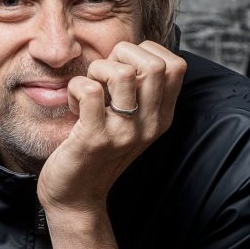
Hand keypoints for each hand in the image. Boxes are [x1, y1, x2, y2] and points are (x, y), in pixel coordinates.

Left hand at [37, 40, 184, 215]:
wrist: (76, 198)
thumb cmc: (97, 153)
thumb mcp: (129, 123)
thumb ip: (138, 93)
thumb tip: (132, 50)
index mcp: (162, 118)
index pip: (176, 65)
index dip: (146, 52)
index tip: (124, 68)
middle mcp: (149, 125)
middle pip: (154, 64)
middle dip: (122, 55)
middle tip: (104, 76)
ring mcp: (124, 133)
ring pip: (121, 73)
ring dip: (96, 70)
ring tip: (88, 90)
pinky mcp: (95, 139)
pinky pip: (88, 90)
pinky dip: (75, 87)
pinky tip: (73, 105)